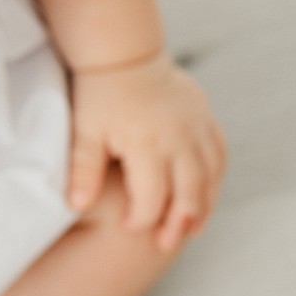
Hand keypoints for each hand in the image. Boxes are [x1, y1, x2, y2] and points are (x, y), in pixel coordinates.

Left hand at [66, 49, 226, 252]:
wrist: (124, 51)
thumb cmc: (100, 93)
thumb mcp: (86, 131)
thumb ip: (83, 169)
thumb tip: (75, 205)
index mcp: (147, 144)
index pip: (152, 197)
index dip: (143, 219)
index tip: (131, 230)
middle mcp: (178, 137)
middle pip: (188, 193)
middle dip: (178, 223)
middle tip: (166, 244)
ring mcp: (196, 126)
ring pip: (210, 176)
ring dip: (203, 205)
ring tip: (192, 228)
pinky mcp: (204, 116)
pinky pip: (219, 152)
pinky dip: (215, 176)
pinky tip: (206, 192)